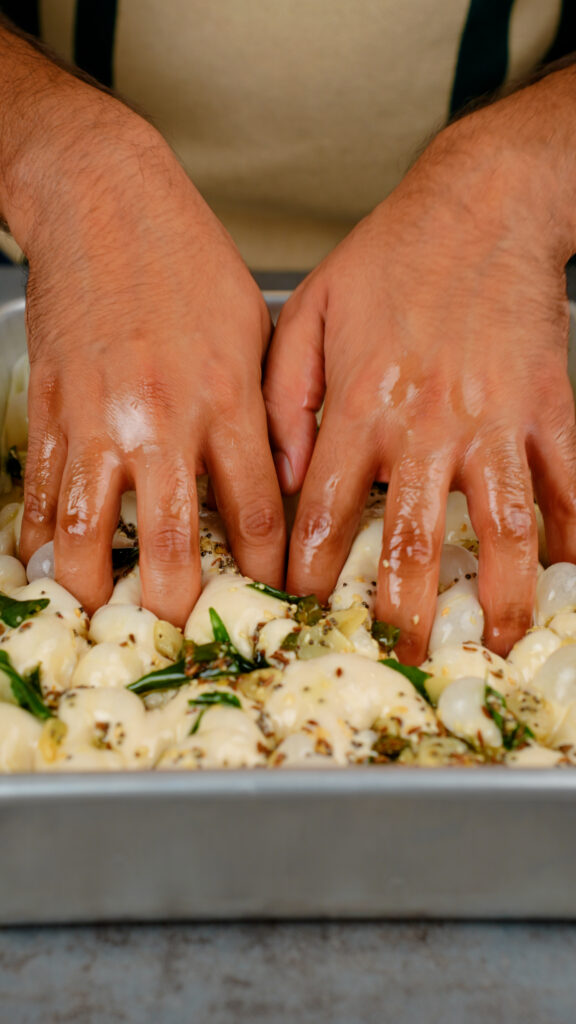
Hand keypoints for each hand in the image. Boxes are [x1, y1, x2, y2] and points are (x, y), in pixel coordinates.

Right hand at [14, 95, 284, 623]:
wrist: (102, 201)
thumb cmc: (187, 260)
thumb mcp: (255, 329)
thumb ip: (265, 411)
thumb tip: (279, 477)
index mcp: (226, 399)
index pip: (257, 514)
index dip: (268, 572)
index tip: (272, 598)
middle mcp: (163, 419)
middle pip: (176, 544)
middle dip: (183, 606)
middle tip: (187, 636)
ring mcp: (98, 418)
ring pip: (90, 533)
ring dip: (97, 590)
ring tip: (107, 618)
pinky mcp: (51, 409)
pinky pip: (43, 492)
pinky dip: (41, 539)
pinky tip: (48, 565)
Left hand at [264, 79, 575, 662]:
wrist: (483, 200)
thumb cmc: (393, 255)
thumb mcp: (309, 310)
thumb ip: (284, 396)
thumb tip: (280, 476)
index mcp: (360, 401)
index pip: (323, 510)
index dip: (311, 571)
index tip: (307, 608)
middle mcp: (427, 420)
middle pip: (410, 537)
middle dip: (404, 609)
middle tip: (400, 652)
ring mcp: (496, 417)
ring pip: (502, 526)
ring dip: (500, 593)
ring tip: (494, 640)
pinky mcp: (551, 404)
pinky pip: (571, 482)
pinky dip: (575, 533)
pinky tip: (568, 570)